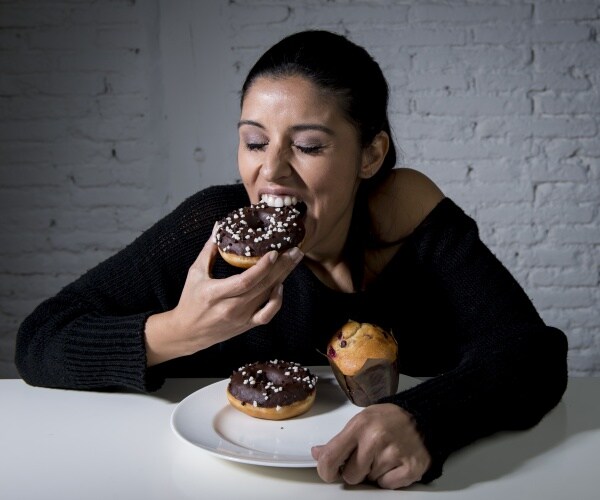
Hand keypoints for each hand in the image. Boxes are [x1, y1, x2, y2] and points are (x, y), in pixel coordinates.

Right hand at [145, 224, 302, 364]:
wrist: (188, 332)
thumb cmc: (190, 300)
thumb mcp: (195, 273)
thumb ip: (209, 250)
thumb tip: (218, 227)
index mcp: (215, 293)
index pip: (245, 281)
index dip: (262, 267)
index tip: (274, 252)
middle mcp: (231, 308)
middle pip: (262, 286)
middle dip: (281, 267)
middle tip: (295, 251)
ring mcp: (241, 318)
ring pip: (267, 296)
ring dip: (282, 277)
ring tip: (293, 261)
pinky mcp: (247, 324)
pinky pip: (267, 314)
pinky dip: (277, 301)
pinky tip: (281, 286)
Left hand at [311, 403, 430, 488]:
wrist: (421, 415)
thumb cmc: (389, 418)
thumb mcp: (361, 420)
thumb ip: (339, 440)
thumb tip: (318, 453)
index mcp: (360, 426)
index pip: (330, 457)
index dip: (326, 471)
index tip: (329, 472)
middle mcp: (376, 440)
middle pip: (350, 476)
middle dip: (355, 471)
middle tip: (365, 458)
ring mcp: (394, 454)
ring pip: (370, 481)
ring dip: (373, 473)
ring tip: (383, 455)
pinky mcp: (410, 468)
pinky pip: (387, 486)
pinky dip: (389, 479)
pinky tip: (394, 463)